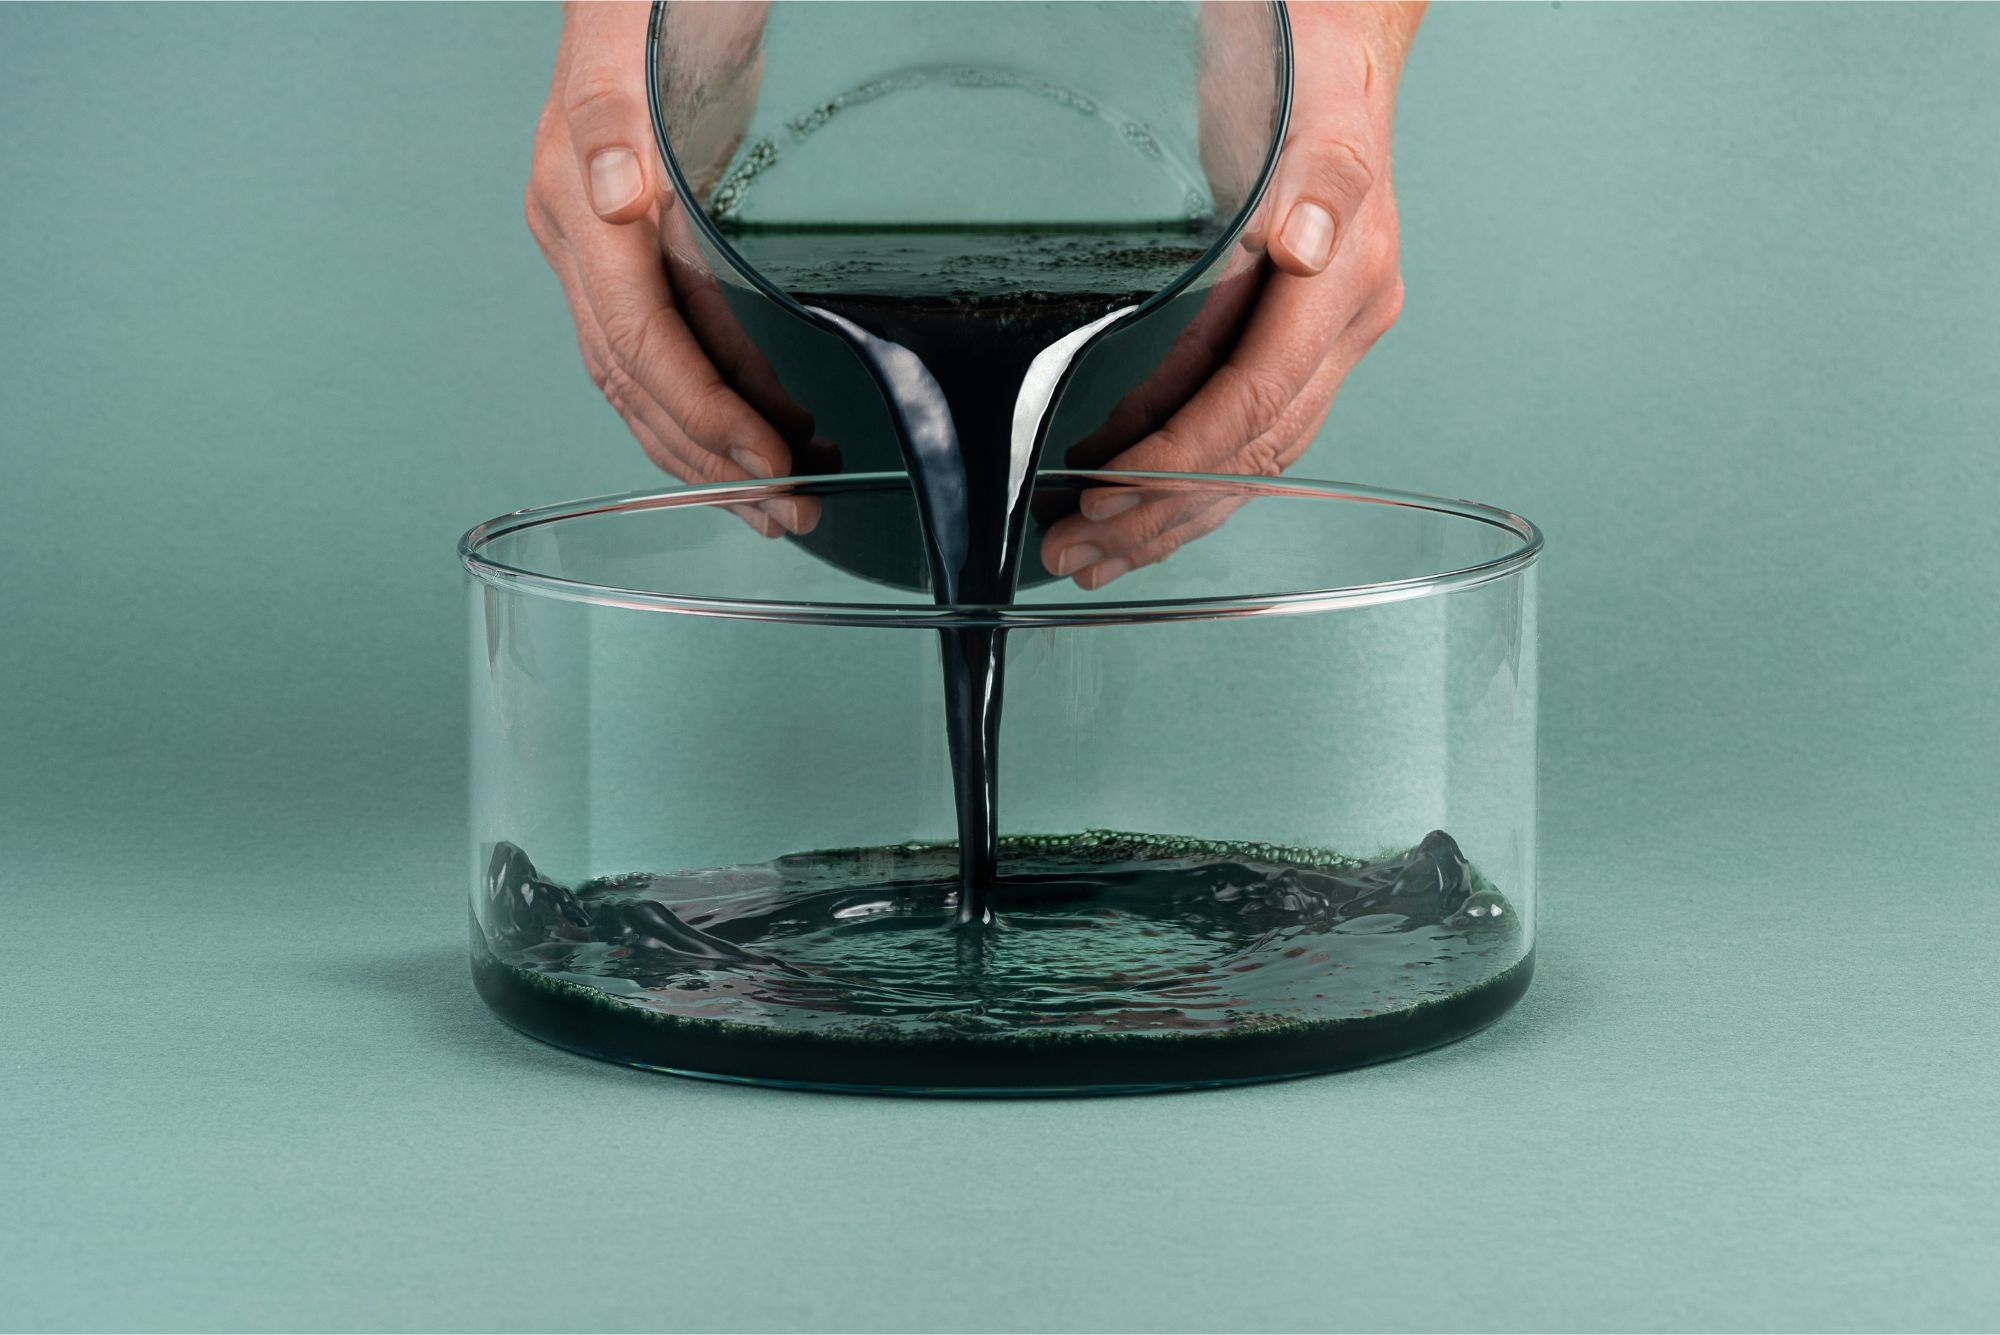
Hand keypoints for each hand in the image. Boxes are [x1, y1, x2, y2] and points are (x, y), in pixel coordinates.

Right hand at [526, 1, 817, 535]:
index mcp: (578, 207)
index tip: (766, 458)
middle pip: (638, 385)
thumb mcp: (628, 41)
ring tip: (776, 505)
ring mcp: (603, 253)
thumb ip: (613, 117)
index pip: (635, 341)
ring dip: (707, 456)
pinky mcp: (642, 251)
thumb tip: (614, 198)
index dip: (699, 409)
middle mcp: (581, 243)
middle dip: (710, 459)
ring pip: (645, 387)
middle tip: (788, 509)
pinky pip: (663, 355)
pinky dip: (708, 410)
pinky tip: (756, 442)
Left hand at [1041, 1, 1422, 589]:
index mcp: (1348, 286)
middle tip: (1073, 550)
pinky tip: (1133, 517)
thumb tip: (1303, 242)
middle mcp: (1343, 329)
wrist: (1332, 51)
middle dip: (1159, 512)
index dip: (1181, 454)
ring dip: (1165, 520)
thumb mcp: (1313, 111)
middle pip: (1250, 455)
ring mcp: (1323, 347)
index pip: (1257, 399)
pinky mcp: (1292, 350)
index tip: (1105, 489)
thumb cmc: (1308, 73)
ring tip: (1088, 558)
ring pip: (1247, 466)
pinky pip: (1243, 440)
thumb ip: (1317, 180)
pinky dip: (1184, 485)